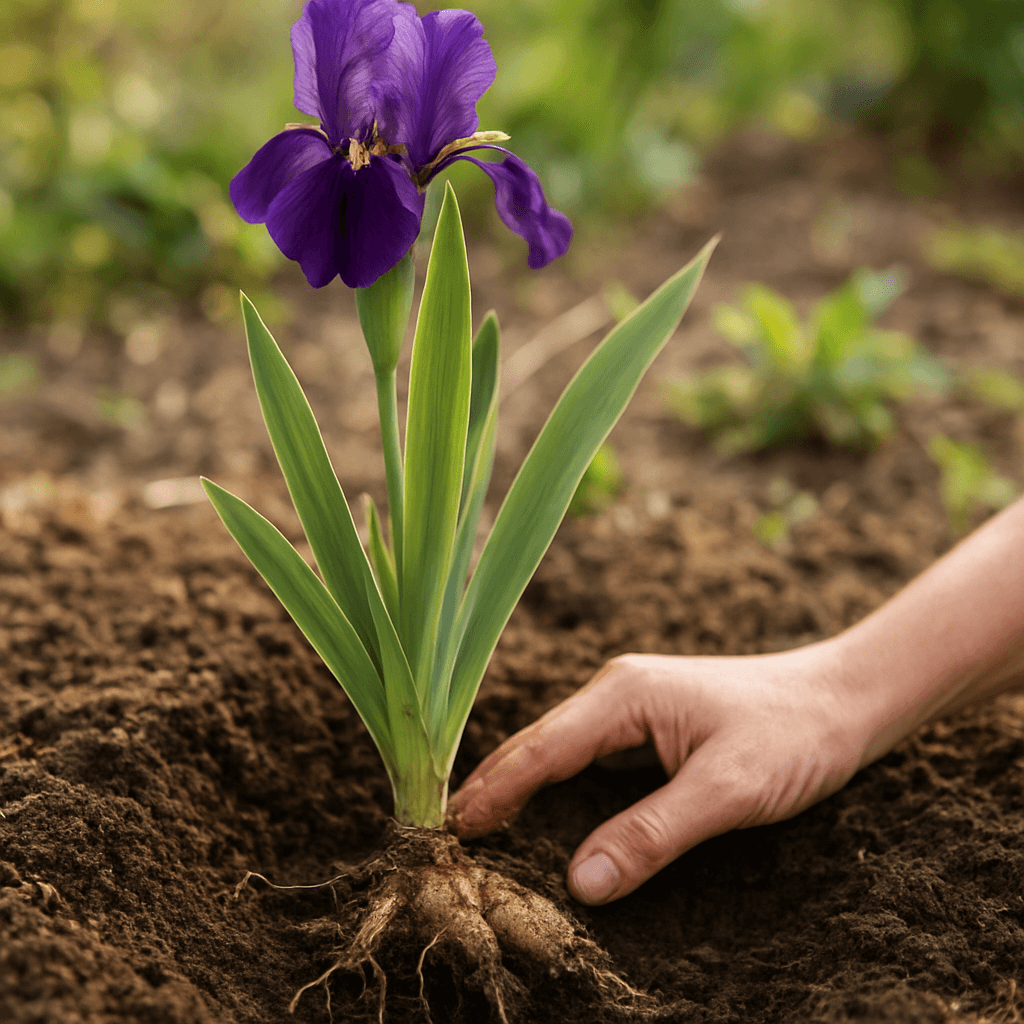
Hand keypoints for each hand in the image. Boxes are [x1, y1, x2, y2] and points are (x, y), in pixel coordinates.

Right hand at [447, 644, 870, 904]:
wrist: (846, 701)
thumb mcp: (726, 790)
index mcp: (623, 694)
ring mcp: (631, 709)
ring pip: (559, 756)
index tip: (448, 831)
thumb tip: (578, 884)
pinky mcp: (647, 729)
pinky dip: (557, 793)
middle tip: (447, 841)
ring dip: (522, 794)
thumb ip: (650, 834)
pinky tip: (544, 822)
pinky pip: (588, 764)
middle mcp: (616, 694)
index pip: (540, 749)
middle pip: (538, 748)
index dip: (492, 791)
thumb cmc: (793, 735)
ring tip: (480, 838)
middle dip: (494, 792)